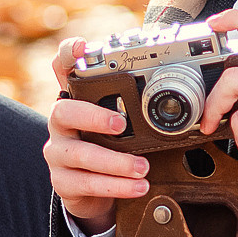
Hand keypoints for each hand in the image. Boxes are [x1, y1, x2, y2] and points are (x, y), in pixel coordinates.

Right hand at [45, 36, 148, 230]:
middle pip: (63, 111)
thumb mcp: (120, 123)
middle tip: (122, 125)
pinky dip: (115, 186)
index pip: (62, 69)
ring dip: (115, 162)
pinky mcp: (62, 181)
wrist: (90, 190)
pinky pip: (86, 183)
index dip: (68, 55)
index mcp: (75, 100)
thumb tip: (179, 85)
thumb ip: (136, 104)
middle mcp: (61, 123)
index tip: (81, 47)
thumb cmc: (109, 147)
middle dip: (94, 117)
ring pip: (80, 154)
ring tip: (143, 168)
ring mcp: (58, 153)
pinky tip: (137, 186)